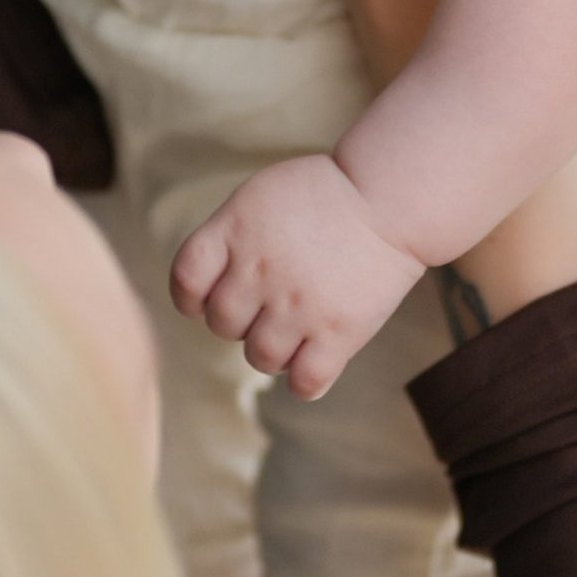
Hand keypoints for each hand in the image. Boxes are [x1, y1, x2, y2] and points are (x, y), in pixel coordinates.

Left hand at [171, 152, 425, 399]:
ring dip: (271, 351)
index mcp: (235, 231)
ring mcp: (298, 304)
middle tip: (269, 306)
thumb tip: (204, 288)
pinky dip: (303, 381)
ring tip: (293, 332)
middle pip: (222, 324)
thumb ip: (229, 237)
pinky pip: (305, 382)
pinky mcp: (338, 331)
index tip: (210, 298)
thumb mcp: (260, 196)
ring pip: (260, 358)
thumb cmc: (324, 194)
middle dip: (240, 320)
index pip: (186, 281)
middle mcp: (260, 270)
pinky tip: (313, 361)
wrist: (389, 197)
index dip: (193, 298)